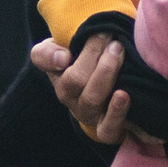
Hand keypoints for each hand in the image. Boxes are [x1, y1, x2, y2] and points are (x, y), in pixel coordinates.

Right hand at [34, 30, 129, 147]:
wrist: (111, 96)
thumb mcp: (75, 44)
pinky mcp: (106, 130)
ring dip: (106, 73)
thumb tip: (63, 57)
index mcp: (56, 70)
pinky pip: (107, 127)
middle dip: (93, 54)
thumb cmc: (93, 62)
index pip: (43, 58)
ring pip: (91, 99)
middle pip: (74, 79)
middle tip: (111, 36)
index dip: (51, 56)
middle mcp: (68, 94)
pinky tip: (124, 95)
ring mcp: (87, 113)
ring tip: (119, 51)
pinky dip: (116, 112)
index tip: (67, 51)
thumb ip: (62, 42)